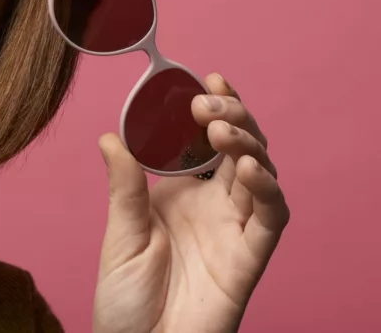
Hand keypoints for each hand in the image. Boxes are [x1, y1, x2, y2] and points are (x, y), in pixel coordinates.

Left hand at [92, 74, 288, 332]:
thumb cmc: (125, 300)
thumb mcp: (119, 234)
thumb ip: (124, 186)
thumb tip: (110, 135)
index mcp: (178, 193)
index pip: (201, 140)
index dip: (210, 108)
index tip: (204, 80)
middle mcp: (211, 204)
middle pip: (237, 147)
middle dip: (231, 115)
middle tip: (209, 100)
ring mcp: (233, 228)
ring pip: (259, 172)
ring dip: (248, 143)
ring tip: (221, 128)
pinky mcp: (249, 257)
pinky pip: (270, 217)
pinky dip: (267, 189)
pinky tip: (251, 168)